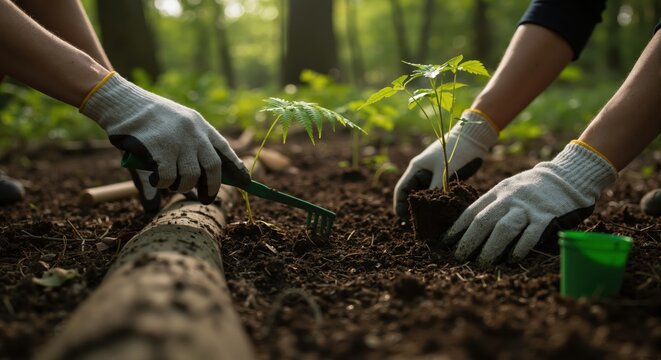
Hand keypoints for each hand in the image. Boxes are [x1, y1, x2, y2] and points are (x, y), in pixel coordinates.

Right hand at [81, 73, 249, 204]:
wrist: (121, 102)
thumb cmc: (144, 118)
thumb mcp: (169, 129)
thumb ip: (178, 155)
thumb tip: (171, 190)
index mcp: (200, 124)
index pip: (224, 148)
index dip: (235, 166)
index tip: (246, 180)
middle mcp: (194, 132)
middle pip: (213, 166)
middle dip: (213, 186)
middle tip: (207, 197)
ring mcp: (179, 141)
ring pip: (191, 175)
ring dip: (182, 186)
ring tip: (171, 185)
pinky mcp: (161, 149)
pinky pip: (169, 177)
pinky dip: (164, 184)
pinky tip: (157, 181)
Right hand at [394, 110, 497, 216]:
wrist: (473, 138)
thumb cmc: (456, 150)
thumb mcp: (444, 172)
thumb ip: (436, 190)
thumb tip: (431, 210)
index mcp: (416, 169)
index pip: (402, 190)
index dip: (400, 205)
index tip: (404, 218)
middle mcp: (423, 173)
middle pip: (413, 194)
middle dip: (414, 209)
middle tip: (419, 224)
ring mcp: (434, 176)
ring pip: (426, 195)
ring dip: (428, 207)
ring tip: (430, 222)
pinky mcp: (445, 178)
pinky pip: (438, 193)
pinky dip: (438, 202)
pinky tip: (443, 213)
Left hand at [444, 142, 616, 264]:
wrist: (567, 176)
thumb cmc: (533, 188)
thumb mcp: (509, 188)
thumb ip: (493, 204)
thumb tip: (470, 226)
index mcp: (498, 191)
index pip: (472, 211)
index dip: (458, 227)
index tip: (446, 242)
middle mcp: (510, 199)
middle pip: (484, 221)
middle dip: (469, 241)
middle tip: (460, 257)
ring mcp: (528, 207)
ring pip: (504, 229)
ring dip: (491, 248)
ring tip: (483, 263)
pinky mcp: (546, 217)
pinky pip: (530, 234)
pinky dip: (520, 248)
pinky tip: (511, 259)